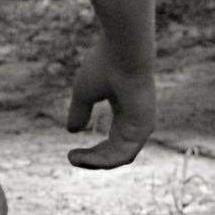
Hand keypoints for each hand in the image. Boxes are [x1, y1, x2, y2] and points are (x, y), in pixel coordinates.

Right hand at [64, 38, 155, 168]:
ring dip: (96, 161)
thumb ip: (79, 111)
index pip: (111, 139)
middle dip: (93, 158)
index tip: (71, 152)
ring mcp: (141, 126)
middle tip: (72, 159)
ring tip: (75, 160)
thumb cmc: (104, 65)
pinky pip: (124, 154)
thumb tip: (72, 130)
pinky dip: (105, 159)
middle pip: (114, 150)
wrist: (122, 53)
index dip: (93, 150)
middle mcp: (134, 121)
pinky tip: (87, 158)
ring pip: (119, 155)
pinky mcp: (143, 129)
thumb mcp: (83, 91)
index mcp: (124, 109)